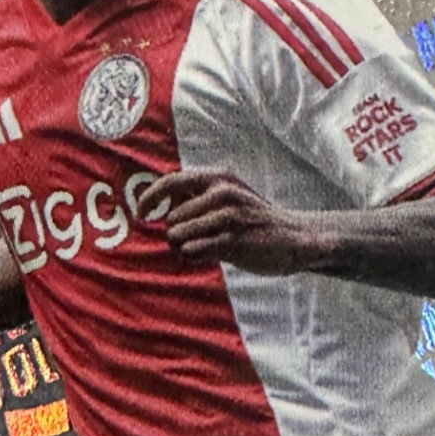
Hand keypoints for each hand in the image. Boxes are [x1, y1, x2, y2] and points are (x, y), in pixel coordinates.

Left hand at [136, 171, 310, 275]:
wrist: (293, 236)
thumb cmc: (252, 219)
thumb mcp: (227, 196)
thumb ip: (197, 196)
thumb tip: (159, 204)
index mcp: (218, 178)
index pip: (171, 181)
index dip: (150, 197)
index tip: (141, 213)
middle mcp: (222, 193)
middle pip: (171, 218)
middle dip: (174, 234)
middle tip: (192, 242)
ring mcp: (228, 217)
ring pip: (178, 236)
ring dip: (182, 248)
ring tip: (202, 250)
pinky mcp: (233, 242)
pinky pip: (193, 251)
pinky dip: (193, 257)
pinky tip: (208, 256)